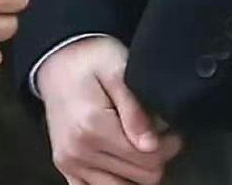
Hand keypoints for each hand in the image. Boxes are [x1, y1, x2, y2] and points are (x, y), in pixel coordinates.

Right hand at [37, 35, 182, 184]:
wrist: (57, 61)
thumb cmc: (92, 58)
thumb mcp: (117, 69)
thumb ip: (134, 108)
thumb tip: (152, 145)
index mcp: (93, 127)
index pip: (146, 158)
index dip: (169, 146)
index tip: (174, 131)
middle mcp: (78, 152)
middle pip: (137, 178)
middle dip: (156, 158)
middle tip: (162, 136)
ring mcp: (69, 164)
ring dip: (138, 174)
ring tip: (143, 147)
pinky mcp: (64, 169)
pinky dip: (116, 182)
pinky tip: (124, 165)